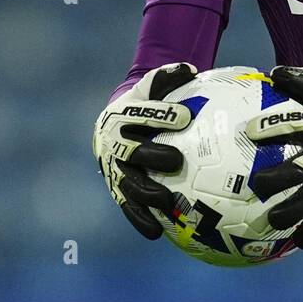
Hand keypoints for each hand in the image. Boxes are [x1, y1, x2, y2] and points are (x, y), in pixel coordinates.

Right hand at [92, 62, 197, 238]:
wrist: (120, 124)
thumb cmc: (148, 102)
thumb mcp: (154, 86)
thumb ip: (170, 76)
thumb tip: (190, 69)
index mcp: (121, 115)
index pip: (140, 113)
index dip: (160, 114)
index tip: (184, 116)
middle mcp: (113, 142)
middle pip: (131, 150)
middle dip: (151, 154)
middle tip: (176, 160)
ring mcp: (113, 168)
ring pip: (128, 182)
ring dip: (146, 193)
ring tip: (167, 202)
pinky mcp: (117, 190)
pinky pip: (128, 207)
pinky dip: (140, 220)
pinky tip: (157, 233)